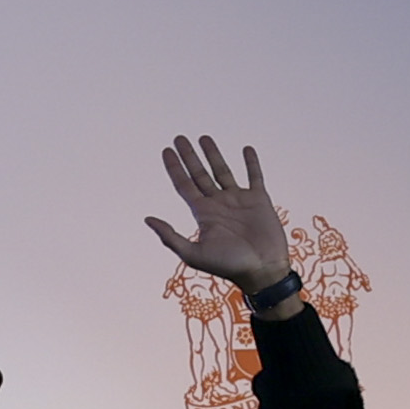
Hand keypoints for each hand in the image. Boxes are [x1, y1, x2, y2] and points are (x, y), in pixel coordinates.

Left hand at [148, 135, 296, 294]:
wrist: (262, 271)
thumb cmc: (228, 266)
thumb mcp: (193, 254)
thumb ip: (170, 236)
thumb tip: (147, 219)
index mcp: (202, 213)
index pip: (184, 185)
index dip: (174, 168)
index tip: (166, 151)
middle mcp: (218, 203)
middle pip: (199, 174)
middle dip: (189, 156)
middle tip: (179, 137)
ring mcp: (238, 200)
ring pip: (223, 171)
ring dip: (213, 154)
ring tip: (204, 137)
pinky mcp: (259, 200)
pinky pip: (255, 176)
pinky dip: (251, 163)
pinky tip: (246, 149)